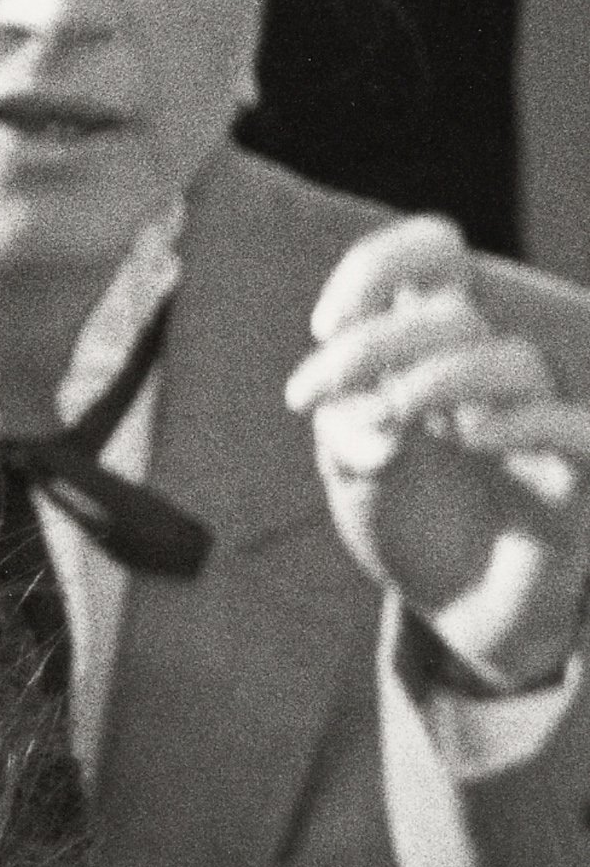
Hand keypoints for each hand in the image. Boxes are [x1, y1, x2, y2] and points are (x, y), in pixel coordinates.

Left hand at [287, 215, 589, 688]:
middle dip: (373, 344)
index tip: (323, 325)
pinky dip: (524, 423)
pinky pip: (570, 430)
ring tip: (389, 408)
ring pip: (511, 362)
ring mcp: (540, 415)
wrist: (463, 607)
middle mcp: (493, 369)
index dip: (381, 267)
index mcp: (438, 349)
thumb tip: (375, 413)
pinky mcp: (576, 471)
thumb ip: (346, 434)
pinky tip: (470, 434)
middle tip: (304, 393)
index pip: (434, 259)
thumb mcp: (354, 475)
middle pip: (452, 313)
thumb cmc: (411, 523)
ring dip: (440, 377)